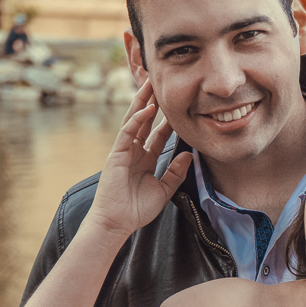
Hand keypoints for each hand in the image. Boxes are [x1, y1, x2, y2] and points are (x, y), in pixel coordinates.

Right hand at [89, 79, 190, 238]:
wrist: (118, 222)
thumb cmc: (138, 210)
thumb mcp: (164, 189)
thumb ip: (176, 172)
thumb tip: (189, 155)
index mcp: (145, 159)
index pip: (157, 134)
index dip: (168, 120)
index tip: (180, 106)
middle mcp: (134, 151)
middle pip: (144, 121)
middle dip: (152, 102)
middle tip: (162, 84)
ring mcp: (124, 150)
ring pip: (134, 120)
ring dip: (142, 102)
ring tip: (150, 84)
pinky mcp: (116, 153)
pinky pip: (127, 131)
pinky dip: (137, 119)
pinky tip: (147, 108)